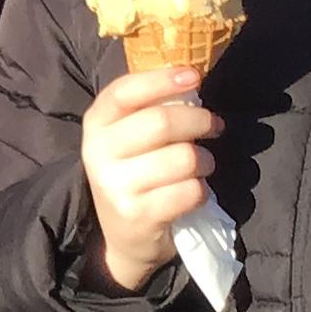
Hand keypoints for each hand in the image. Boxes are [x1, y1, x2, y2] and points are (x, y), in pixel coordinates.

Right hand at [81, 65, 220, 292]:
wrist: (123, 235)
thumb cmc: (134, 172)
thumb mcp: (127, 136)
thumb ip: (148, 107)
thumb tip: (189, 77)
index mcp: (96, 124)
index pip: (124, 91)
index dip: (161, 80)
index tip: (193, 76)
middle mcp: (99, 153)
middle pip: (162, 122)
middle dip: (200, 121)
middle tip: (214, 126)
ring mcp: (116, 186)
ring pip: (184, 158)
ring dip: (205, 161)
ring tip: (200, 166)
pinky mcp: (138, 215)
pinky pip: (191, 191)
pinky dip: (202, 190)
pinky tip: (191, 192)